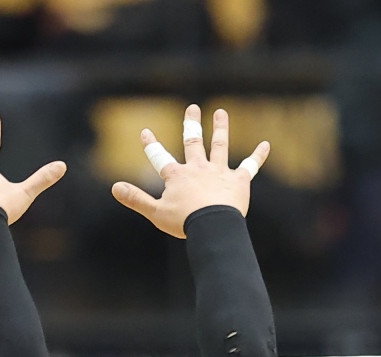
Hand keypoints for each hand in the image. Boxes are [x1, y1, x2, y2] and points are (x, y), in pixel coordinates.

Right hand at [110, 105, 269, 238]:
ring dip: (220, 129)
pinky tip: (266, 144)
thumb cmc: (184, 222)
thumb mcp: (155, 212)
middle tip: (192, 108)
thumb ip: (136, 199)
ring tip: (221, 113)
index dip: (151, 145)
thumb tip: (114, 187)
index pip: (160, 158)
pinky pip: (250, 166)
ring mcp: (219, 173)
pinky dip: (258, 156)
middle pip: (193, 142)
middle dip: (191, 124)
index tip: (145, 132)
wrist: (212, 225)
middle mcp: (198, 169)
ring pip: (220, 146)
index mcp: (177, 177)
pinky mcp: (238, 181)